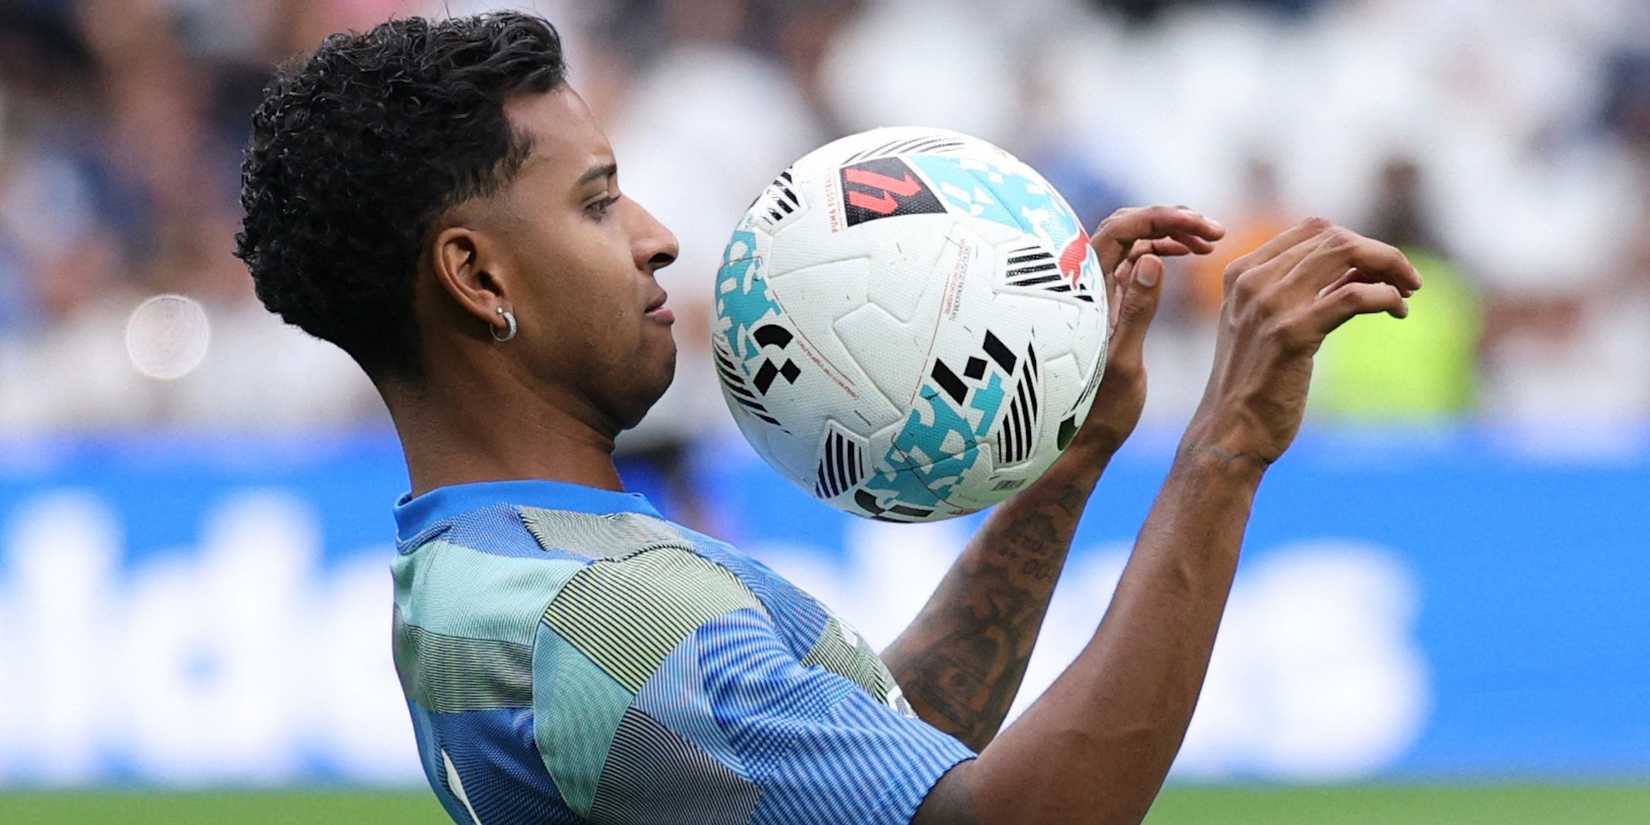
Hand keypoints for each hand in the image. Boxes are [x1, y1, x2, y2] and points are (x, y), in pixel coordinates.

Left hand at [1066, 206, 1225, 457]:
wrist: (1082, 439)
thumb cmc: (1097, 410)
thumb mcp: (1122, 363)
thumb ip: (1136, 312)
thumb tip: (1151, 259)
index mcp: (1085, 292)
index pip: (1120, 229)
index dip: (1162, 217)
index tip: (1204, 227)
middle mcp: (1087, 285)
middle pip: (1126, 226)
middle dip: (1170, 220)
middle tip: (1213, 232)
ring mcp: (1098, 292)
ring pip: (1132, 242)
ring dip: (1170, 234)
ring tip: (1209, 242)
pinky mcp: (1110, 303)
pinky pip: (1135, 261)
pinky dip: (1163, 252)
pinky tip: (1189, 256)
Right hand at [1181, 218, 1421, 467]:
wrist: (1230, 432)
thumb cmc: (1254, 383)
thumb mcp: (1265, 325)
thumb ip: (1297, 293)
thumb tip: (1358, 270)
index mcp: (1242, 273)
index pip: (1312, 229)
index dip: (1355, 241)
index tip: (1379, 267)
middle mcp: (1253, 282)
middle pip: (1333, 237)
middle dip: (1380, 252)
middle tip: (1407, 279)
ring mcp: (1270, 306)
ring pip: (1345, 254)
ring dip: (1390, 267)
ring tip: (1408, 291)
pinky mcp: (1292, 334)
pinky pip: (1353, 295)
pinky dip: (1385, 296)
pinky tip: (1397, 311)